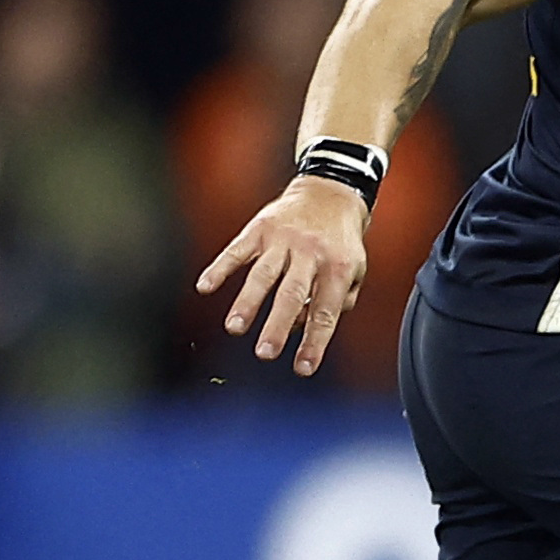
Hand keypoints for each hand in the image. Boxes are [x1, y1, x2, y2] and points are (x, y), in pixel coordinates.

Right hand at [197, 177, 371, 374]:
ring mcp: (283, 239)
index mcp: (337, 266)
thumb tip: (306, 328)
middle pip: (292, 294)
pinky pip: (237, 249)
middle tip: (265, 352)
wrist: (330, 191)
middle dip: (277, 325)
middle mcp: (310, 252)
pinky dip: (220, 268)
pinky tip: (205, 286)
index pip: (326, 312)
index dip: (315, 342)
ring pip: (262, 274)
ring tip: (235, 328)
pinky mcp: (260, 227)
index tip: (303, 368)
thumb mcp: (354, 270)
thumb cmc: (341, 241)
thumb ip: (336, 302)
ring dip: (247, 302)